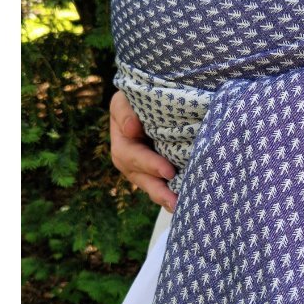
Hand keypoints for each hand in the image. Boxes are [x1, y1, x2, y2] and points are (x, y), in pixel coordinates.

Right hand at [109, 90, 176, 212]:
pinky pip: (159, 184)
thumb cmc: (138, 96)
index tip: (169, 171)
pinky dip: (169, 194)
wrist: (150, 99)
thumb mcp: (125, 98)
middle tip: (174, 200)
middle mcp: (128, 157)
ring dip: (163, 197)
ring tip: (178, 207)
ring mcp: (140, 166)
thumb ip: (125, 111)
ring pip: (150, 185)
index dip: (150, 164)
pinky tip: (182, 203)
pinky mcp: (154, 170)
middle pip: (141, 177)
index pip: (132, 156)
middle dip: (158, 189)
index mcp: (121, 140)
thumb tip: (131, 130)